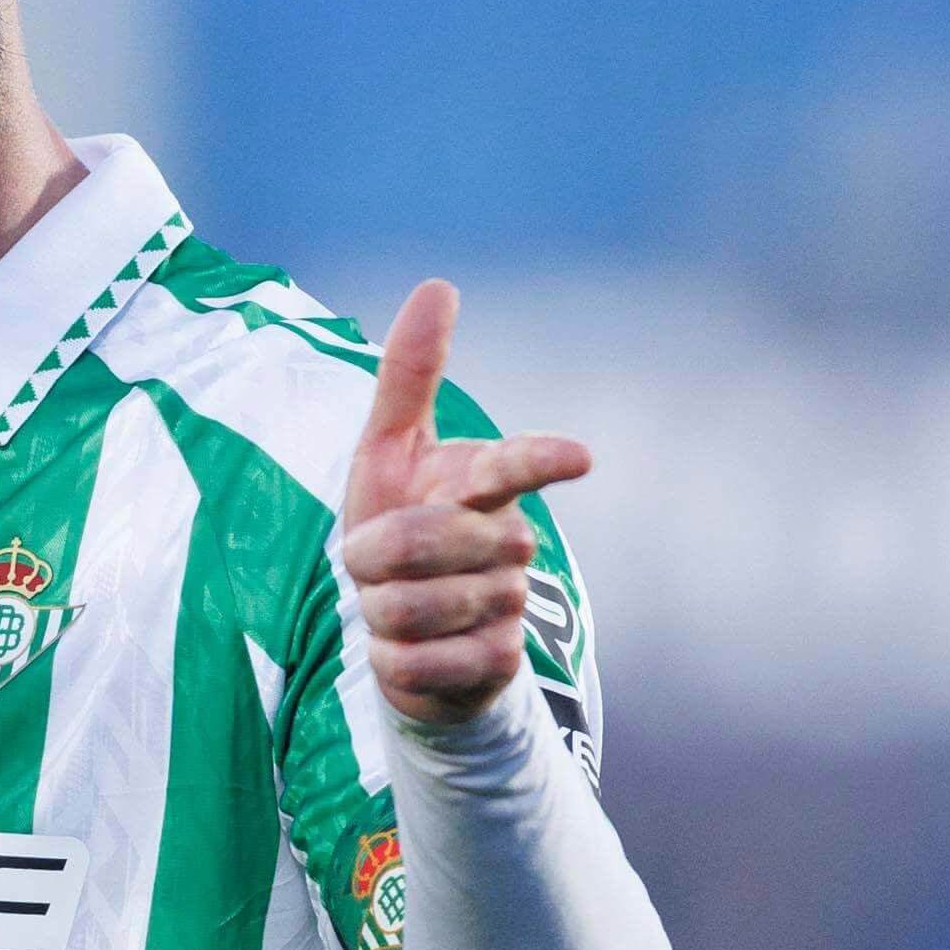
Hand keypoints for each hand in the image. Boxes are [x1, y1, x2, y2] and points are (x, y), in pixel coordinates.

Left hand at [342, 280, 591, 727]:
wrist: (409, 635)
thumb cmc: (399, 525)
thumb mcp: (389, 450)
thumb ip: (410, 373)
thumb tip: (440, 282)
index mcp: (483, 484)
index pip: (514, 464)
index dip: (541, 458)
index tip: (578, 457)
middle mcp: (509, 541)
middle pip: (424, 541)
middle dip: (372, 554)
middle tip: (371, 564)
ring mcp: (509, 605)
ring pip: (414, 607)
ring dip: (379, 611)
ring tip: (394, 606)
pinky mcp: (496, 666)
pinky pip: (417, 664)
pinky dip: (392, 662)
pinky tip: (408, 654)